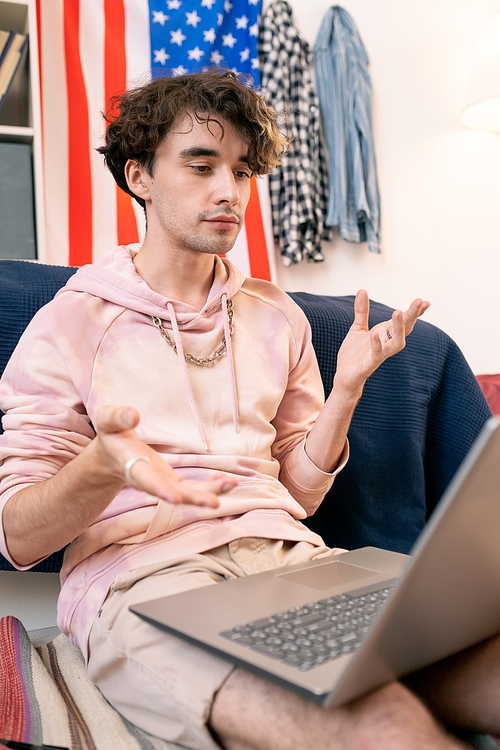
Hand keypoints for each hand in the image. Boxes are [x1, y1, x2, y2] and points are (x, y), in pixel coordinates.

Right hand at [94, 405, 237, 507]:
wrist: (113, 455)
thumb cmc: (112, 435)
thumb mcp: (108, 421)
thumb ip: (118, 417)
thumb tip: (134, 415)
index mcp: (131, 466)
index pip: (146, 480)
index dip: (160, 489)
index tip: (175, 499)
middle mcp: (150, 481)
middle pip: (173, 493)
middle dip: (193, 498)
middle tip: (214, 503)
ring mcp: (164, 484)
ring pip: (187, 494)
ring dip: (209, 492)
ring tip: (231, 484)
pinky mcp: (174, 482)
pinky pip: (194, 488)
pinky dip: (211, 486)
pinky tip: (228, 481)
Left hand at [333, 290, 429, 398]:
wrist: (344, 377)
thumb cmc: (354, 355)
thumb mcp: (358, 328)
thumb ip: (362, 311)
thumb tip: (362, 290)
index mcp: (385, 334)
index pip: (404, 322)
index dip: (414, 312)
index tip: (425, 302)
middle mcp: (386, 344)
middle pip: (405, 330)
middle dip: (412, 316)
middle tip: (420, 301)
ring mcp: (379, 355)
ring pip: (396, 344)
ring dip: (399, 329)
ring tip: (399, 312)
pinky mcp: (369, 365)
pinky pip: (377, 355)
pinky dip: (377, 346)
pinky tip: (374, 335)